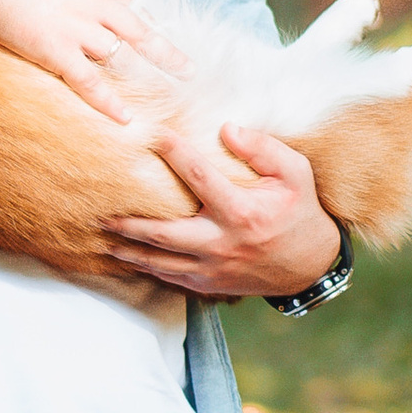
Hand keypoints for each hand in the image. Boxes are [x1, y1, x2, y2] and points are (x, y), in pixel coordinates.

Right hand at [0, 0, 188, 129]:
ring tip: (163, 100)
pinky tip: (126, 118)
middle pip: (141, 32)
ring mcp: (79, 29)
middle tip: (188, 71)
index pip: (128, 2)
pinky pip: (90, 83)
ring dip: (142, 80)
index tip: (156, 33)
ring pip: (121, 58)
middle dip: (166, 54)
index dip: (145, 21)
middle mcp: (95, 3)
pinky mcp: (58, 52)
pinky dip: (109, 102)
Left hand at [105, 126, 342, 298]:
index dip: (174, 153)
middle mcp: (222, 242)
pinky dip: (145, 267)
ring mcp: (212, 267)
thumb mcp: (296, 173)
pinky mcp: (208, 284)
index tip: (151, 134)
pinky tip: (126, 257)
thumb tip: (227, 128)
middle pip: (162, 232)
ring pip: (158, 261)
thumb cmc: (300, 212)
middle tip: (101, 209)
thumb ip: (264, 149)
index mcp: (242, 212)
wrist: (310, 266)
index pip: (199, 177)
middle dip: (129, 221)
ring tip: (103, 235)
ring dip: (128, 249)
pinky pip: (168, 278)